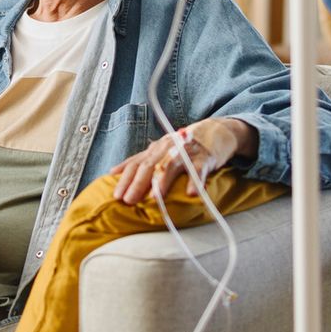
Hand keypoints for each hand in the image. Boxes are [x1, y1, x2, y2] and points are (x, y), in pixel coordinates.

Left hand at [109, 117, 256, 205]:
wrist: (216, 131)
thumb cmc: (185, 146)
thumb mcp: (161, 151)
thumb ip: (141, 161)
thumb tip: (115, 173)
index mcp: (156, 149)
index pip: (136, 163)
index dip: (125, 179)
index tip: (116, 195)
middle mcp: (168, 148)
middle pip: (149, 165)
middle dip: (138, 183)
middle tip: (129, 200)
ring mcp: (186, 152)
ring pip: (171, 165)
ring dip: (162, 181)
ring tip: (155, 197)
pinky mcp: (205, 157)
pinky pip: (199, 170)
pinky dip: (195, 181)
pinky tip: (191, 194)